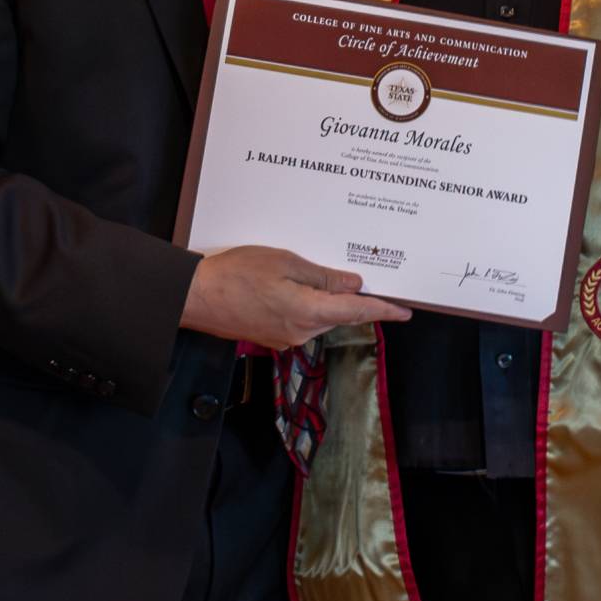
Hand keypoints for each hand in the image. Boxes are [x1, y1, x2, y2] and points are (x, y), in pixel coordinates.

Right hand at [180, 246, 411, 350]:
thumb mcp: (285, 262)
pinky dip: (307, 305)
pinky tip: (296, 286)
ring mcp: (285, 338)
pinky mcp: (272, 336)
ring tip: (319, 273)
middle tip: (360, 276)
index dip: (383, 310)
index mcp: (308, 312)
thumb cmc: (236, 273)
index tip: (404, 311)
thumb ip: (323, 277)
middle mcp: (300, 332)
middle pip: (338, 315)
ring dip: (326, 300)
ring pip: (320, 318)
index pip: (356, 312)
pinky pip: (301, 320)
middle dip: (350, 298)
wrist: (196, 296)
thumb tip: (353, 285)